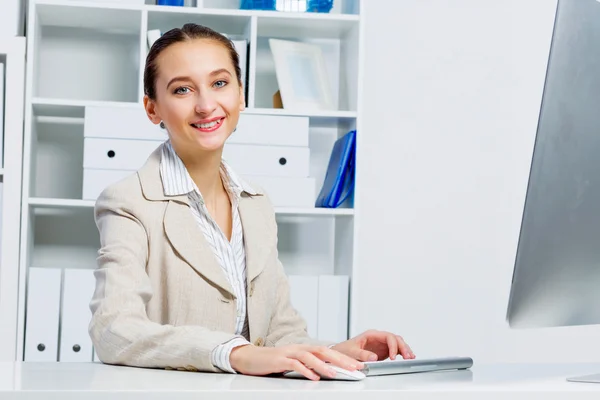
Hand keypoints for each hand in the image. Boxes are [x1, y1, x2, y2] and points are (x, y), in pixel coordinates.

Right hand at [229, 344, 363, 380]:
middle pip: (323, 351)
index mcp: (304, 349)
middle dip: (341, 359)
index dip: (344, 358)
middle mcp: (299, 348)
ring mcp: (289, 353)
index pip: (328, 351)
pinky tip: (313, 378)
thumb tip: (324, 372)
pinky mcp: (279, 360)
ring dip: (324, 365)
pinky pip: (294, 364)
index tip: (358, 365)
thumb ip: (308, 365)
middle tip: (355, 367)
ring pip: (310, 357)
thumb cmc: (272, 361)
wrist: (250, 357)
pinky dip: (305, 371)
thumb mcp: (293, 363)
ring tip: (336, 373)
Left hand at [331, 329, 414, 361]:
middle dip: (402, 347)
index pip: (387, 336)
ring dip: (405, 349)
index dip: (392, 346)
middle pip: (395, 339)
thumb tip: (374, 357)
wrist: (341, 353)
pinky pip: (396, 349)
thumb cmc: (345, 350)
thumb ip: (363, 354)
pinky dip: (402, 353)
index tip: (393, 357)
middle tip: (407, 357)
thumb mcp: (352, 351)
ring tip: (410, 357)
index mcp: (371, 335)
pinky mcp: (383, 351)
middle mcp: (378, 338)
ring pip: (397, 343)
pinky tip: (408, 357)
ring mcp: (382, 344)